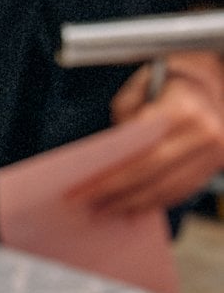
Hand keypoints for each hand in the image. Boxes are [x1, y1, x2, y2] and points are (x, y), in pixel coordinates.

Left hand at [71, 49, 223, 214]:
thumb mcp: (140, 87)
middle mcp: (204, 132)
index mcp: (183, 109)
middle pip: (152, 174)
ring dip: (134, 204)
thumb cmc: (171, 82)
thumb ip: (123, 118)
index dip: (110, 176)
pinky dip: (155, 201)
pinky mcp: (218, 164)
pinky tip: (132, 207)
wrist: (215, 82)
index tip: (82, 190)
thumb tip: (106, 157)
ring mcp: (215, 151)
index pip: (139, 152)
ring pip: (167, 188)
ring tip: (106, 210)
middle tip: (89, 206)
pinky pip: (181, 190)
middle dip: (116, 194)